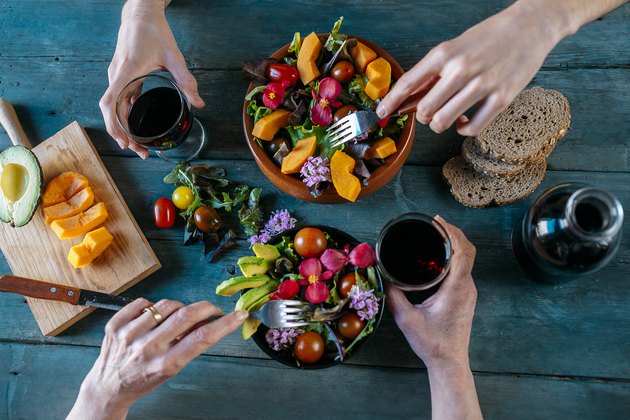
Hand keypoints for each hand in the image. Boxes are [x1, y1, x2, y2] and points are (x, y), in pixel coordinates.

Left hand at [68, 298, 246, 418]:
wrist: (107, 387)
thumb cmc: (144, 378)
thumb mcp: (171, 370)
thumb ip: (189, 345)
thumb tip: (209, 320)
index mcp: (164, 364)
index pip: (202, 338)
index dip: (225, 324)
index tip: (238, 315)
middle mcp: (146, 348)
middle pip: (186, 315)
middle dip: (206, 308)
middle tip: (212, 309)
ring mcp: (129, 334)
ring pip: (166, 305)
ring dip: (178, 308)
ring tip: (176, 319)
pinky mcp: (116, 324)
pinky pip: (144, 302)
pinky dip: (153, 307)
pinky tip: (153, 318)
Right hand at [99, 0, 204, 158]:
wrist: (140, 14)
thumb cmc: (154, 32)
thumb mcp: (174, 56)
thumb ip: (186, 80)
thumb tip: (199, 102)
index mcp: (127, 71)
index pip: (111, 102)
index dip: (114, 124)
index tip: (123, 141)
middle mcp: (117, 76)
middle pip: (112, 111)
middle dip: (122, 134)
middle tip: (139, 151)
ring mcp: (117, 76)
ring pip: (114, 107)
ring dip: (123, 127)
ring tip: (138, 145)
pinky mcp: (122, 77)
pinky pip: (119, 100)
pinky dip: (125, 116)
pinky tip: (137, 126)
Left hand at [377, 0, 568, 135]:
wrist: (530, 26)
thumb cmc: (488, 38)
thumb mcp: (456, 48)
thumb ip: (434, 73)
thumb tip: (410, 98)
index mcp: (445, 54)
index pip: (409, 82)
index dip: (391, 101)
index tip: (381, 112)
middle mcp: (461, 69)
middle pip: (425, 110)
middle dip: (424, 116)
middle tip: (431, 112)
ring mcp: (482, 84)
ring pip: (444, 121)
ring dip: (442, 124)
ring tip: (450, 116)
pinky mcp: (501, 98)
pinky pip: (471, 129)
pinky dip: (463, 130)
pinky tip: (465, 122)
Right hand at [387, 215, 480, 418]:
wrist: (448, 362)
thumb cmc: (431, 342)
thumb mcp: (406, 318)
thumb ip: (393, 295)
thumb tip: (383, 275)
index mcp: (457, 287)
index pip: (462, 251)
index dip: (452, 232)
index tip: (437, 221)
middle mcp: (467, 287)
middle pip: (467, 250)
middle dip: (453, 233)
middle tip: (434, 223)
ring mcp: (468, 292)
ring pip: (467, 260)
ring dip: (454, 244)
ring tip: (436, 235)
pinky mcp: (465, 297)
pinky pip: (463, 269)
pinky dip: (454, 256)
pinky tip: (439, 256)